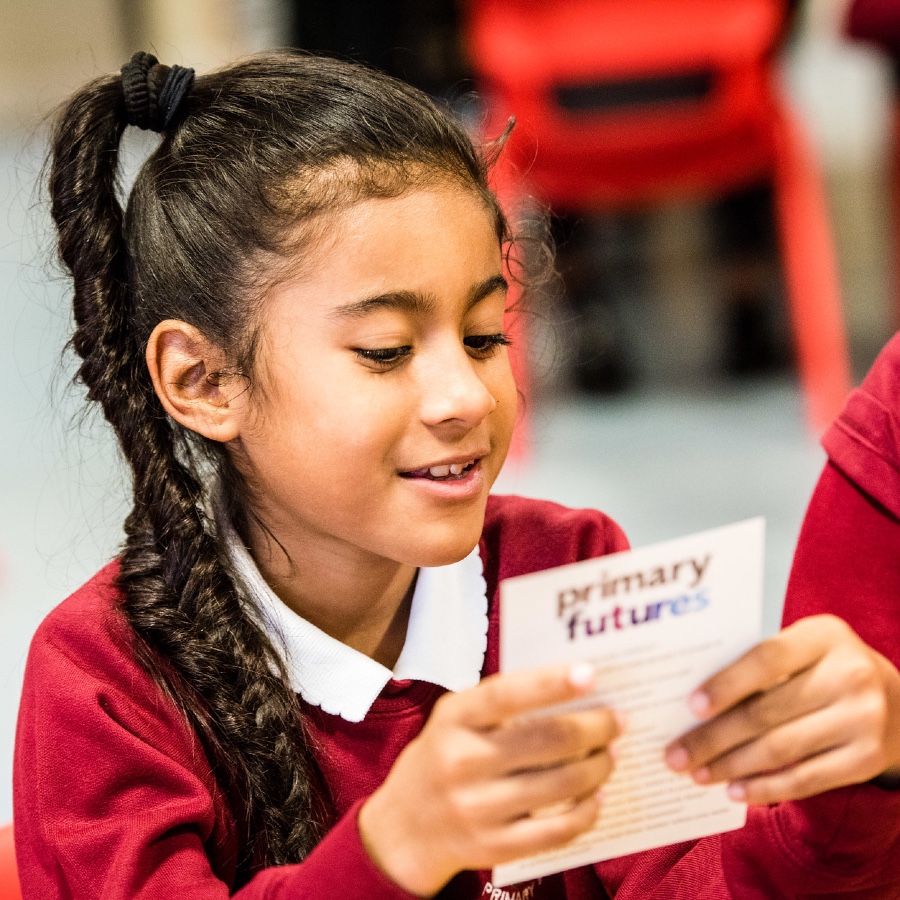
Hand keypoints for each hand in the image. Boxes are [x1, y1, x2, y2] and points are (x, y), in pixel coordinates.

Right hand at [359, 663, 619, 896]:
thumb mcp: (457, 718)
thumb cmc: (445, 755)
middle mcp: (463, 761)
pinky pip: (556, 830)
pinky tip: (594, 797)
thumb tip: (574, 691)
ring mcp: (477, 808)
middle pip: (546, 741)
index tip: (590, 674)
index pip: (506, 695)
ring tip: (610, 754)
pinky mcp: (493, 847)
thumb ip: (502, 703)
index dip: (550, 683)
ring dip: (597, 767)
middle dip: (594, 729)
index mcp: (455, 719)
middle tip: (617, 720)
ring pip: (559, 785)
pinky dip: (585, 812)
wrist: (405, 825)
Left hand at [664, 614, 899, 803]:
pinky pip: (805, 779)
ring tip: (697, 774)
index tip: (690, 707)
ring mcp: (863, 719)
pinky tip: (735, 791)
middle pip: (766, 712)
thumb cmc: (822, 668)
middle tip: (675, 755)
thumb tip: (690, 703)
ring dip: (731, 766)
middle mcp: (849, 674)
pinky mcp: (867, 759)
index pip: (766, 659)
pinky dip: (765, 787)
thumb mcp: (801, 649)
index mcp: (823, 636)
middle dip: (713, 738)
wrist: (896, 702)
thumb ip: (757, 664)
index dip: (726, 684)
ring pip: (780, 749)